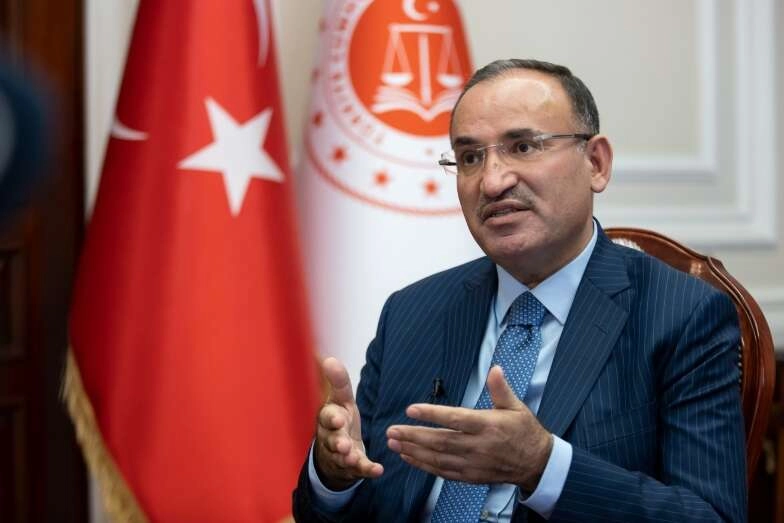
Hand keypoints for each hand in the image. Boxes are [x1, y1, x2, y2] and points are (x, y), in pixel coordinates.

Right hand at [313, 357, 383, 489]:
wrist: (335, 449)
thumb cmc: (339, 418)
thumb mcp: (341, 399)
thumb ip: (339, 382)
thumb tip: (329, 359)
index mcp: (329, 418)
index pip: (327, 417)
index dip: (332, 418)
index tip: (339, 419)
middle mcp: (332, 437)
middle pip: (332, 440)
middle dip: (338, 442)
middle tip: (344, 444)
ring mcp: (341, 454)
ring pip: (342, 457)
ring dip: (348, 458)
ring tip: (353, 458)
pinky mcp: (352, 467)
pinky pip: (359, 470)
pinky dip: (368, 470)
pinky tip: (378, 470)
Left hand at [386, 366, 551, 490]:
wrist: (537, 463)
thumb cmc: (524, 431)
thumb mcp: (516, 406)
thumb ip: (500, 388)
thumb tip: (495, 369)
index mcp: (487, 425)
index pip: (455, 419)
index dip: (432, 414)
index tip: (411, 409)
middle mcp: (478, 446)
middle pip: (441, 441)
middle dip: (414, 436)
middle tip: (392, 430)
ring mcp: (473, 463)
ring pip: (438, 458)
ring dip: (414, 451)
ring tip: (394, 443)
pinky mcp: (471, 476)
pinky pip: (443, 472)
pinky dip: (424, 466)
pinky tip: (410, 458)